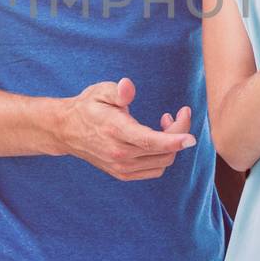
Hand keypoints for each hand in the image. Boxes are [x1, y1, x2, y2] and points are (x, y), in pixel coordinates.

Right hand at [55, 77, 195, 180]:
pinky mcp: (123, 174)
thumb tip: (128, 86)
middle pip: (163, 151)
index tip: (192, 137)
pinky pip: (155, 170)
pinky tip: (156, 140)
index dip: (174, 140)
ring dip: (172, 144)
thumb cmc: (88, 107)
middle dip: (178, 133)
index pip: (150, 141)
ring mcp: (121, 167)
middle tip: (178, 114)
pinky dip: (163, 156)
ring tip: (164, 124)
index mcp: (116, 131)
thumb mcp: (100, 91)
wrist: (67, 131)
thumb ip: (118, 91)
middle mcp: (119, 154)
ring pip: (162, 162)